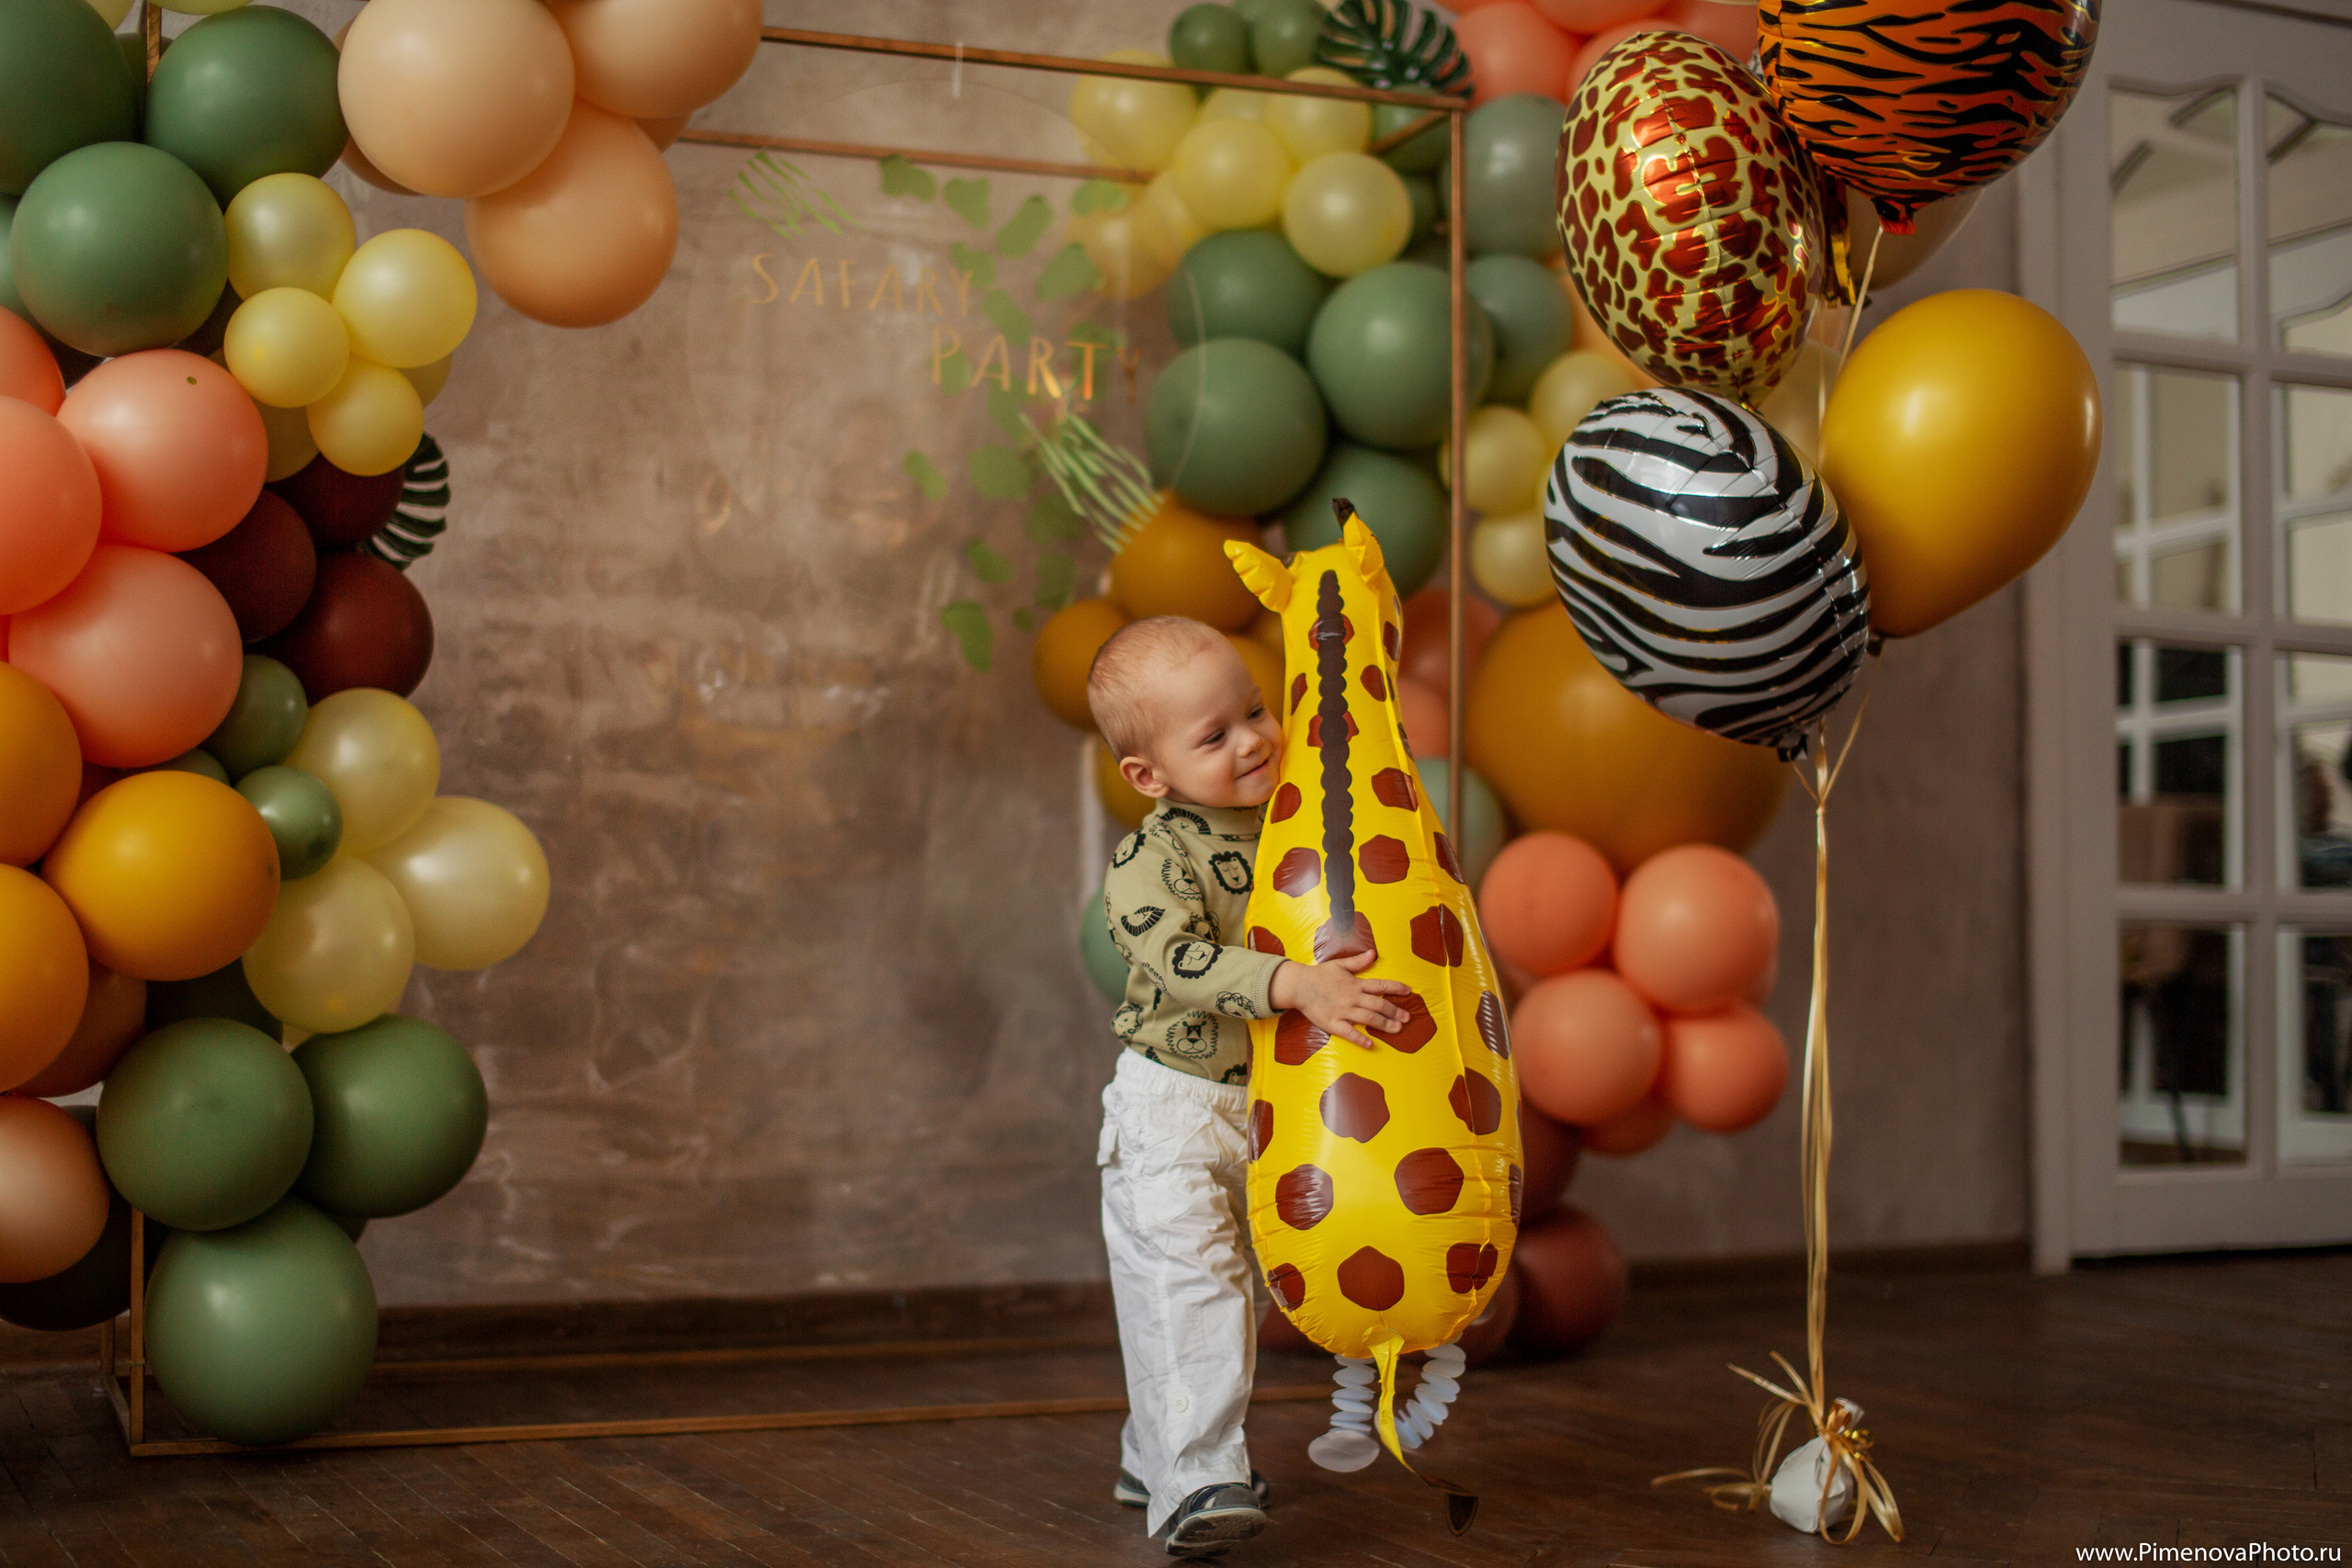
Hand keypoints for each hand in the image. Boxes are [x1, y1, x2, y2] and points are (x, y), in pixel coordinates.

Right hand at [1269, 952, 1412, 1048]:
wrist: (1298, 986)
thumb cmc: (1319, 975)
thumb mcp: (1339, 965)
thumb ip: (1357, 962)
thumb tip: (1373, 954)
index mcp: (1355, 984)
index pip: (1379, 985)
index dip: (1395, 988)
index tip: (1408, 991)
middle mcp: (1352, 998)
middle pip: (1378, 1005)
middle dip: (1395, 1011)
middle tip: (1408, 1017)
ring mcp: (1343, 1011)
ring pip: (1368, 1018)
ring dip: (1384, 1024)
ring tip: (1397, 1029)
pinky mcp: (1332, 1023)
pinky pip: (1348, 1033)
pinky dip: (1360, 1039)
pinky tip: (1371, 1044)